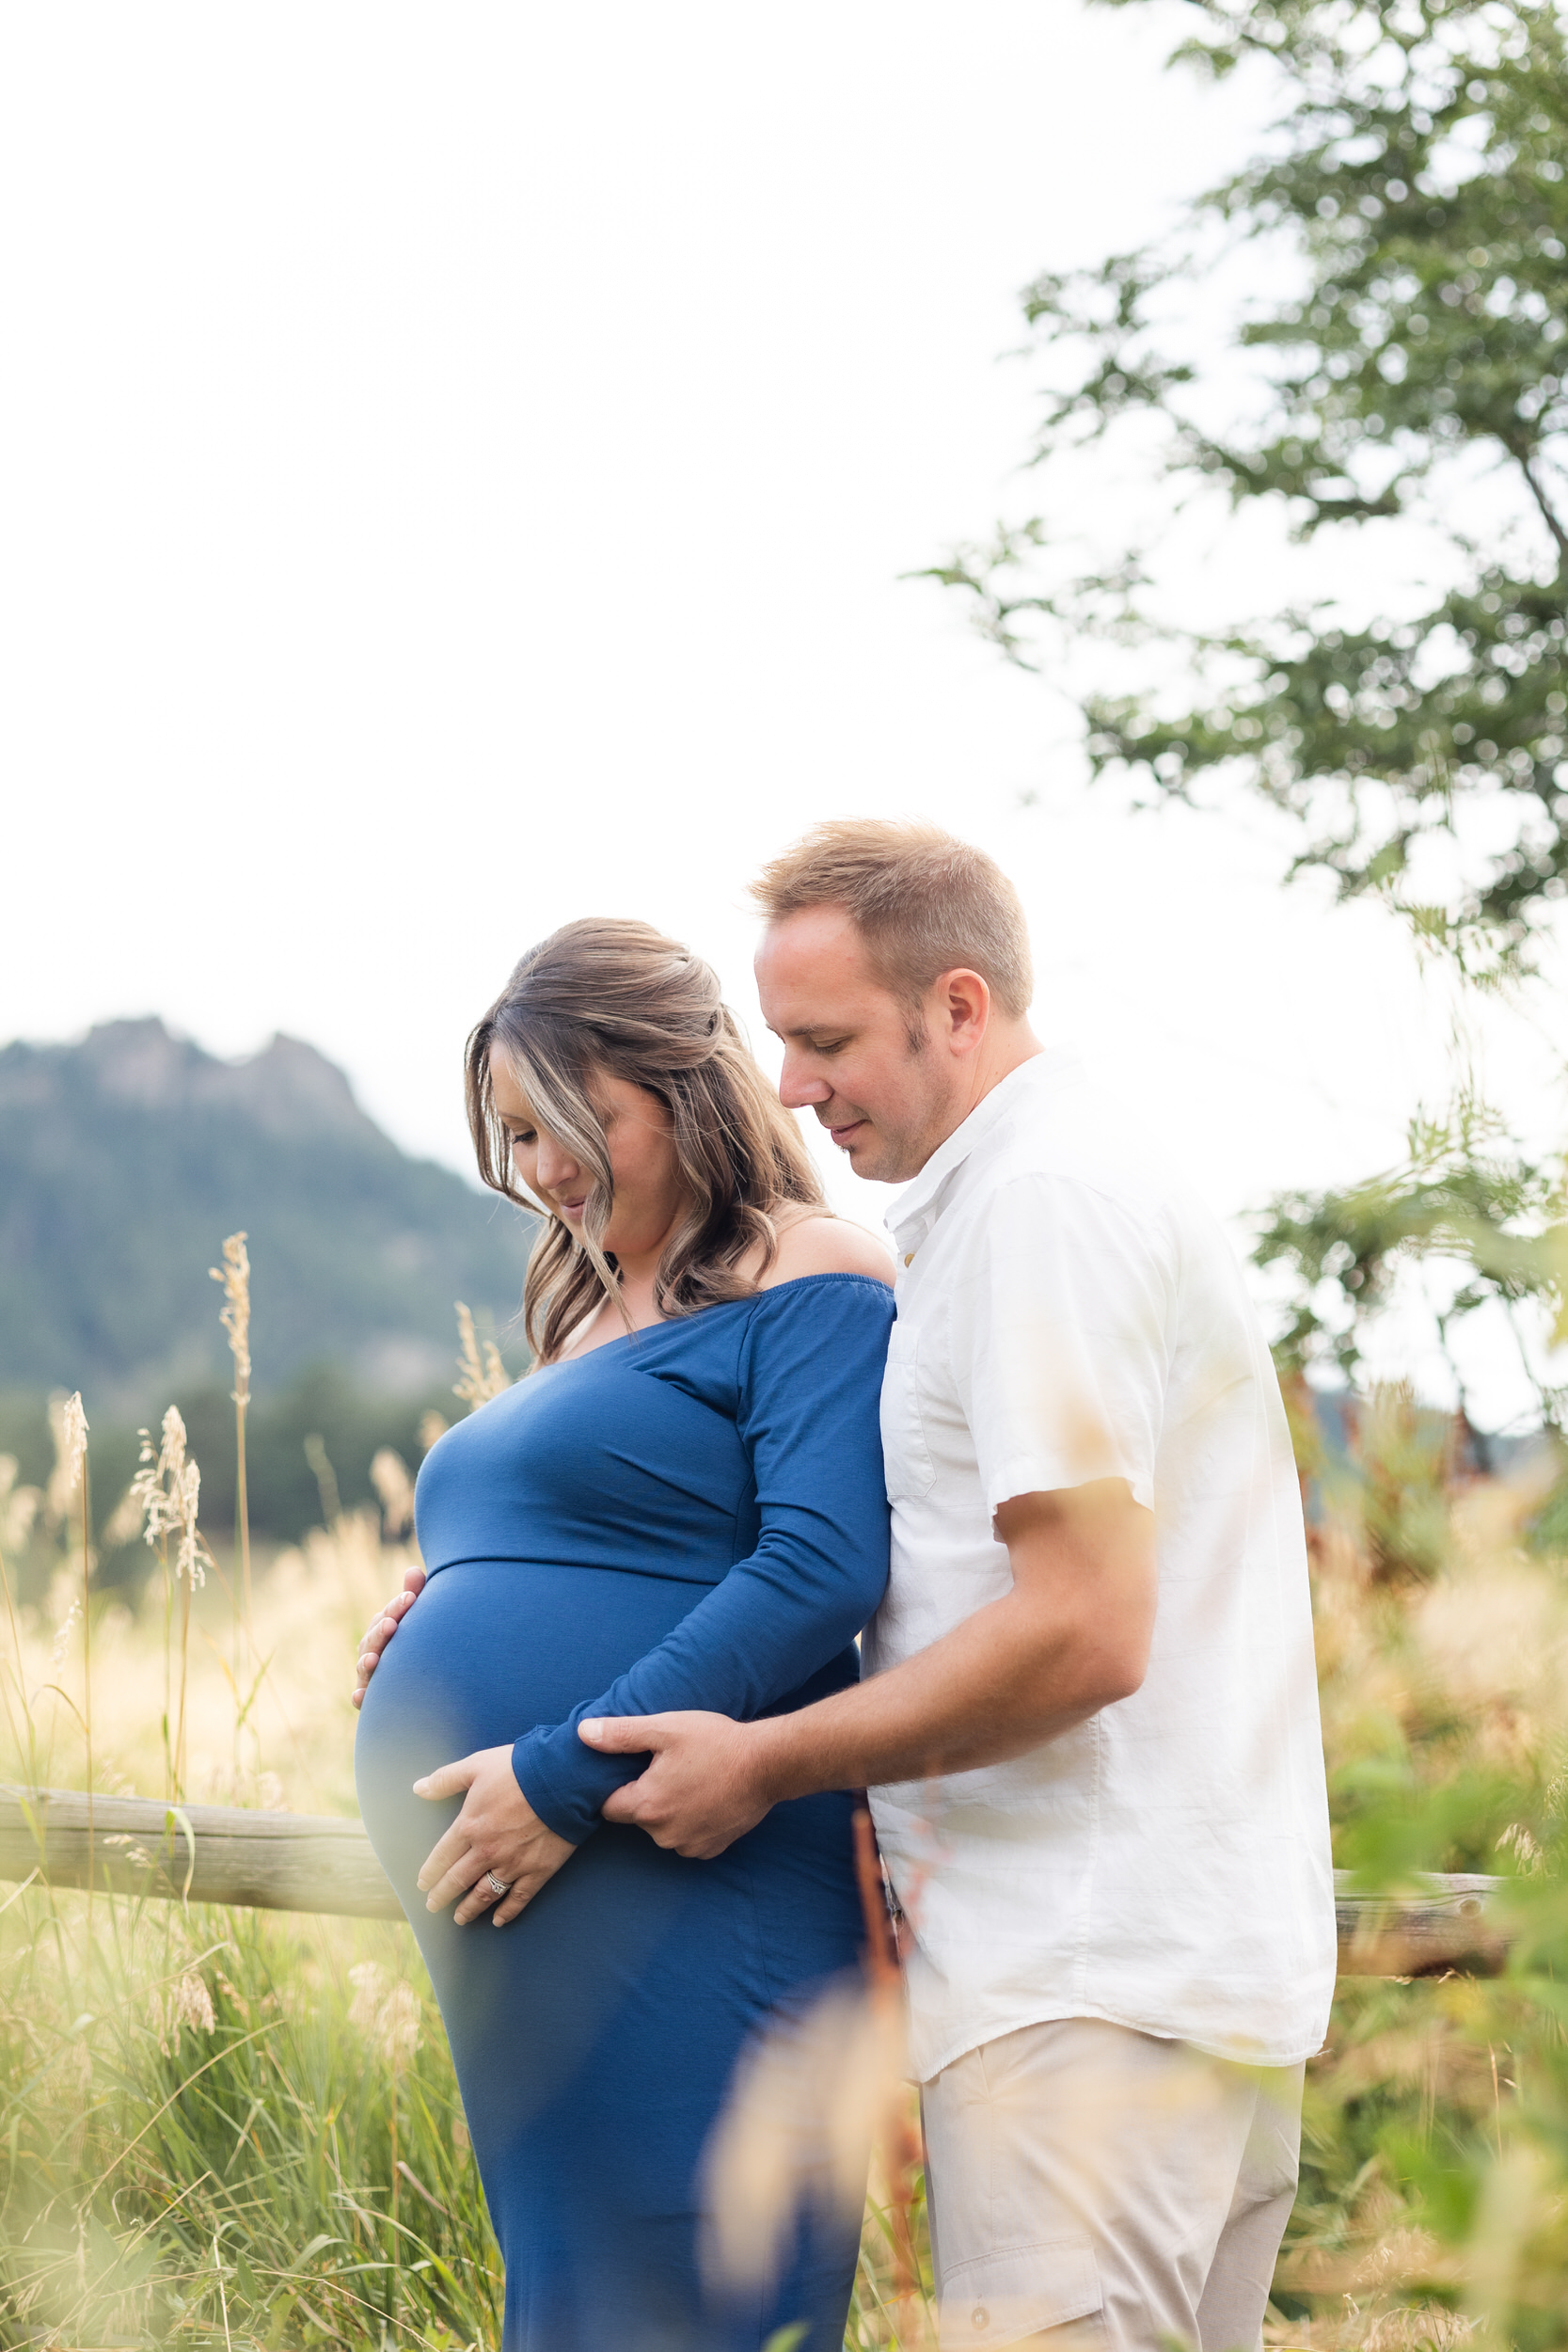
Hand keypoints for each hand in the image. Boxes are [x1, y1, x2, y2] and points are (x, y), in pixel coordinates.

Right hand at [351, 1566, 425, 1706]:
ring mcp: (368, 1673)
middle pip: (373, 1638)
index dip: (398, 1606)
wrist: (415, 1684)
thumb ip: (413, 1595)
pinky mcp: (368, 1696)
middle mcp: (372, 1649)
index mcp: (383, 1628)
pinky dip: (359, 1697)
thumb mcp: (414, 1619)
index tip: (411, 1598)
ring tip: (374, 1659)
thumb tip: (414, 1570)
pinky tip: (361, 1697)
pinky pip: (360, 1698)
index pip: (388, 1614)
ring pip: (364, 1665)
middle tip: (392, 1625)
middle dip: (381, 1631)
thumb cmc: (413, 1643)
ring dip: (367, 1662)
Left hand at [414, 1746, 575, 1925]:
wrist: (562, 1779)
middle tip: (433, 1906)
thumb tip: (419, 1788)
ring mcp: (512, 1864)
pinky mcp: (537, 1871)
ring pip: (485, 1894)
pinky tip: (498, 1920)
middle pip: (458, 1880)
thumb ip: (446, 1779)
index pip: (442, 1856)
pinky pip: (518, 1898)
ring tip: (460, 1919)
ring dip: (470, 1909)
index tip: (423, 1883)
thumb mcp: (476, 1766)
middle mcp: (486, 1851)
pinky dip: (507, 1912)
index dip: (431, 1872)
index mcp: (469, 1826)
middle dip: (443, 1895)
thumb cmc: (518, 1769)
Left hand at [580, 1711, 773, 1857]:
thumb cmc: (715, 1742)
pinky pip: (688, 1838)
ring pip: (663, 1829)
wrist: (768, 1764)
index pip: (609, 1805)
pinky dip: (692, 1821)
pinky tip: (707, 1797)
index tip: (634, 1769)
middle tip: (670, 1767)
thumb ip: (620, 1734)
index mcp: (646, 1806)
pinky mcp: (711, 1849)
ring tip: (692, 1779)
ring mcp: (689, 1845)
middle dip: (647, 1795)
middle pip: (638, 1817)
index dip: (617, 1786)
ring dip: (671, 1810)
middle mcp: (663, 1835)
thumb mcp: (665, 1728)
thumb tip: (583, 1733)